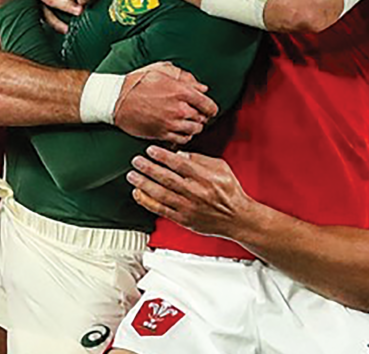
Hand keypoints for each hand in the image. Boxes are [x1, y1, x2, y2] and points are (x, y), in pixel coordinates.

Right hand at [113, 62, 217, 143]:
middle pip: (202, 119)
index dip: (211, 108)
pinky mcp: (161, 134)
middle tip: (195, 115)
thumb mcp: (162, 70)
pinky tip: (179, 130)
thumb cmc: (138, 82)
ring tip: (187, 123)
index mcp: (182, 91)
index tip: (208, 109)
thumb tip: (202, 87)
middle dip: (201, 117)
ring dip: (193, 127)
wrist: (117, 99)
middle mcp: (179, 109)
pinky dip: (184, 136)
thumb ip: (185, 77)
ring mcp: (170, 123)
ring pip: (194, 131)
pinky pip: (182, 140)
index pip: (209, 105)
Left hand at [127, 146, 259, 238]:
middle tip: (136, 161)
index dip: (163, 156)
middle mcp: (196, 192)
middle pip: (167, 178)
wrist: (236, 218)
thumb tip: (180, 153)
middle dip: (148, 168)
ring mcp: (188, 207)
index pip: (180, 164)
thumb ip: (200, 159)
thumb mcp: (221, 168)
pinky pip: (161, 209)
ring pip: (161, 194)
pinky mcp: (183, 219)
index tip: (150, 150)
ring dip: (144, 183)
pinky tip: (138, 193)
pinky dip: (147, 201)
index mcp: (206, 178)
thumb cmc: (229, 192)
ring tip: (132, 175)